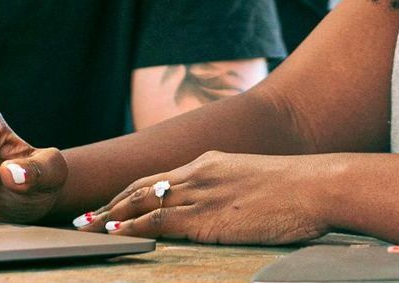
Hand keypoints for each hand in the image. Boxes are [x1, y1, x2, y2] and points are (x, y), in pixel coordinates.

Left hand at [73, 151, 332, 244]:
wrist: (315, 186)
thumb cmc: (295, 191)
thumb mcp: (255, 184)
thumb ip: (230, 192)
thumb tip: (223, 210)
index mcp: (211, 163)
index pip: (159, 178)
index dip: (130, 192)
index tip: (109, 204)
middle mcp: (200, 173)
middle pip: (142, 187)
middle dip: (111, 204)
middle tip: (84, 217)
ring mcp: (202, 193)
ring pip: (143, 203)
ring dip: (111, 218)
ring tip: (86, 229)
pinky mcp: (206, 216)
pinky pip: (159, 221)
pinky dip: (131, 227)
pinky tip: (114, 235)